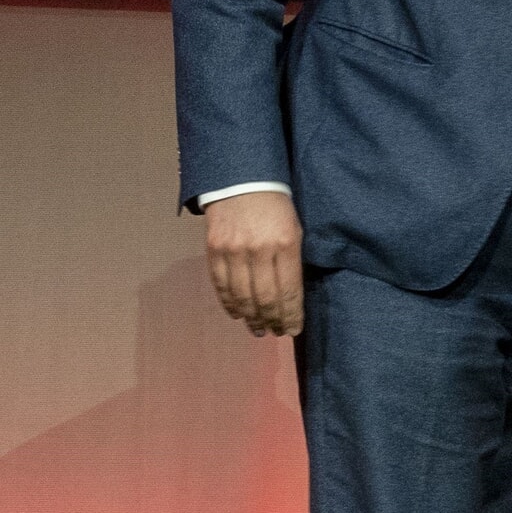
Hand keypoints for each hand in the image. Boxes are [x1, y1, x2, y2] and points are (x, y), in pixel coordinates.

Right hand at [204, 191, 303, 336]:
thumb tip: (292, 295)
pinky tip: (238, 314)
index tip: (294, 329)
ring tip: (259, 329)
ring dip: (251, 318)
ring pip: (242, 296)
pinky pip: (221, 286)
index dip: (291, 314)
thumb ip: (293, 259)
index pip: (289, 289)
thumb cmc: (277, 205)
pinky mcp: (214, 251)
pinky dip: (230, 304)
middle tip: (276, 332)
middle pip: (265, 298)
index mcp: (286, 243)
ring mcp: (233, 251)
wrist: (242, 180)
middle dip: (273, 320)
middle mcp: (259, 250)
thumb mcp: (295, 228)